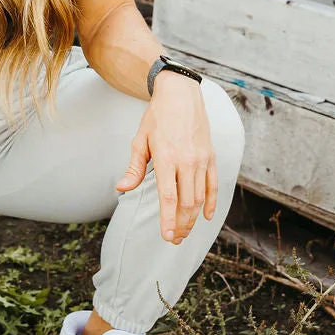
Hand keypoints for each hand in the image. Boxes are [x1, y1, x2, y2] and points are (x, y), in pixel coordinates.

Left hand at [114, 73, 216, 244]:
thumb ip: (134, 168)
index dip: (168, 220)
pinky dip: (211, 203)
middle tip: (174, 239)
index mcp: (166, 157)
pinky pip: (213, 185)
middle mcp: (187, 160)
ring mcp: (202, 159)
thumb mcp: (140, 140)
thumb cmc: (157, 118)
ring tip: (184, 231)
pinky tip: (205, 216)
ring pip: (200, 197)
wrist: (181, 94)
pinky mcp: (211, 157)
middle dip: (181, 225)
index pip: (168, 197)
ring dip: (193, 218)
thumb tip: (121, 189)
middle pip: (187, 202)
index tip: (167, 237)